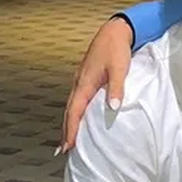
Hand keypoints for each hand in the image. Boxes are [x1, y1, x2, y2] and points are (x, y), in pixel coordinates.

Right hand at [59, 17, 134, 153]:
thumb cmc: (116, 49)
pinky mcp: (86, 78)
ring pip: (71, 106)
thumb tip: (113, 109)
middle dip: (65, 131)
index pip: (74, 112)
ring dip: (68, 123)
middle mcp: (79, 83)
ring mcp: (81, 80)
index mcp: (85, 83)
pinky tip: (78, 118)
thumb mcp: (119, 68)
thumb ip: (116, 88)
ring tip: (67, 139)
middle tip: (62, 151)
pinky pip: (76, 100)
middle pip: (68, 112)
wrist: (114, 31)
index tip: (67, 147)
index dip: (70, 130)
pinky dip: (74, 113)